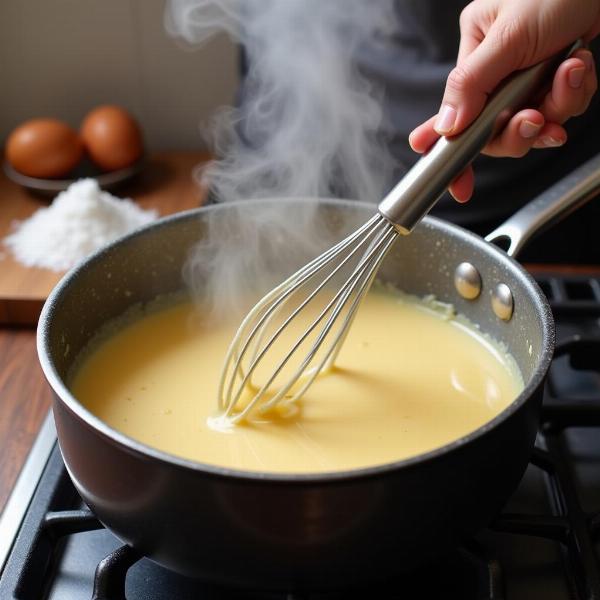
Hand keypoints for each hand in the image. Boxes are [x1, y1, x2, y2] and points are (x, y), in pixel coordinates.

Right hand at [409, 0, 599, 202]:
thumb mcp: (509, 36)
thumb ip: (472, 84)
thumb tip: (446, 127)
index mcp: (475, 51)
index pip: (455, 113)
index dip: (452, 151)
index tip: (457, 185)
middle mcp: (497, 68)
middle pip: (496, 129)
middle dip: (520, 130)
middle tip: (535, 120)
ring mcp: (529, 76)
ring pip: (533, 121)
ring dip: (557, 106)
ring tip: (570, 74)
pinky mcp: (557, 78)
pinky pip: (561, 107)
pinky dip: (575, 93)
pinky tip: (579, 66)